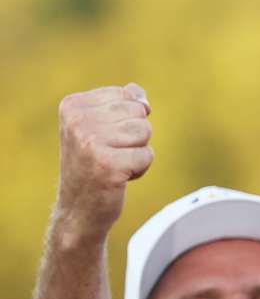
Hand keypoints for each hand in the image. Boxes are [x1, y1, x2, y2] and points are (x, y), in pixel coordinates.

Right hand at [57, 85, 154, 235]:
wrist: (78, 207)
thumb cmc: (94, 165)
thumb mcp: (100, 127)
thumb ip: (120, 104)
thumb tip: (137, 90)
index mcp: (73, 105)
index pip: (127, 96)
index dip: (127, 119)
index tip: (105, 138)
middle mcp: (77, 120)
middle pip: (139, 112)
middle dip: (135, 136)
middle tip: (111, 153)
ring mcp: (90, 142)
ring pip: (145, 132)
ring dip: (138, 151)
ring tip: (115, 164)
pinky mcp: (107, 164)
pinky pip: (147, 155)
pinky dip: (140, 169)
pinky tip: (118, 177)